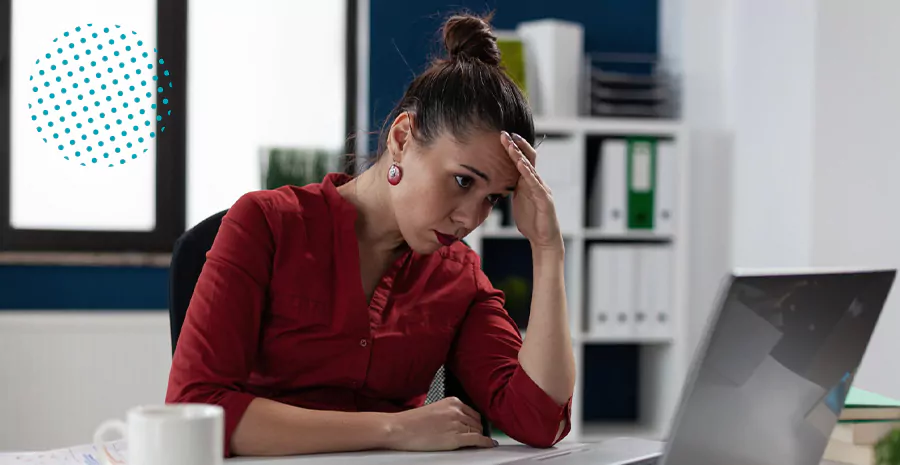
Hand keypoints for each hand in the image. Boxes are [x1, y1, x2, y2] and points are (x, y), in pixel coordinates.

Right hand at [383, 397, 495, 450]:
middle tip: (478, 436)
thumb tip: (459, 422)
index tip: (478, 425)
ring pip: (477, 431)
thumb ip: (449, 413)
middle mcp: (456, 411)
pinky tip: (489, 445)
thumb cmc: (411, 422)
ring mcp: (457, 424)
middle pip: (477, 421)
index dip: (476, 421)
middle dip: (478, 429)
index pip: (472, 412)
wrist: (400, 428)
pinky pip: (477, 440)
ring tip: (481, 442)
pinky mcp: (456, 438)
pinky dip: (485, 443)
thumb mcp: (434, 410)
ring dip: (479, 437)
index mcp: (452, 402)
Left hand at [502, 132, 562, 251]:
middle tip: (505, 134)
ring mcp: (542, 189)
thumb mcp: (518, 201)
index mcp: (528, 183)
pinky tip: (521, 165)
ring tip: (510, 145)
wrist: (543, 239)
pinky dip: (528, 173)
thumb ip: (512, 190)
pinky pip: (535, 184)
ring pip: (531, 168)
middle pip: (527, 159)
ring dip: (520, 156)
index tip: (503, 137)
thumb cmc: (531, 222)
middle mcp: (536, 183)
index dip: (514, 149)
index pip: (522, 161)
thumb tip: (498, 182)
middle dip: (516, 146)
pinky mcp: (544, 199)